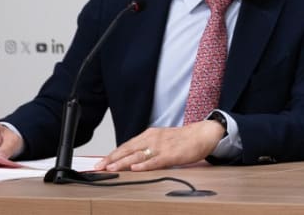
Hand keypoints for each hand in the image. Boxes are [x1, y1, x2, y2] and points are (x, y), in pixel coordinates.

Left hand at [93, 120, 223, 171]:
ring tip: (111, 169)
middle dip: (112, 159)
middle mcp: (153, 139)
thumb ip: (147, 146)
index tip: (100, 162)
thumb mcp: (161, 139)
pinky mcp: (172, 154)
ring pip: (139, 155)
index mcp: (149, 135)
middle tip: (99, 167)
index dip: (112, 154)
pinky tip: (136, 169)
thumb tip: (131, 158)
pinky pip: (156, 161)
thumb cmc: (182, 139)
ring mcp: (162, 146)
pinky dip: (145, 165)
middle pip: (128, 150)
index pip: (126, 145)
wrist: (203, 134)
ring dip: (123, 163)